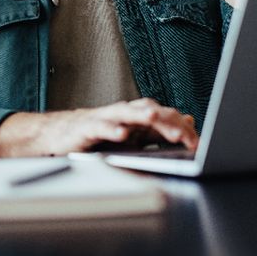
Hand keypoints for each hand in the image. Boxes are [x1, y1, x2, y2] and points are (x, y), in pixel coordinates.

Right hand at [0, 99, 198, 156]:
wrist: (59, 136)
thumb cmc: (97, 137)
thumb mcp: (133, 137)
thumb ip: (160, 131)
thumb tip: (188, 122)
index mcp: (138, 117)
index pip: (166, 118)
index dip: (182, 129)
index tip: (198, 144)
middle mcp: (124, 113)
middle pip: (151, 111)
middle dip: (168, 123)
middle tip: (185, 136)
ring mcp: (106, 118)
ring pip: (127, 113)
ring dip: (142, 115)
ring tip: (154, 119)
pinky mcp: (87, 127)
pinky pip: (101, 127)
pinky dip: (111, 129)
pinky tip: (121, 134)